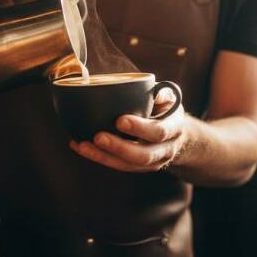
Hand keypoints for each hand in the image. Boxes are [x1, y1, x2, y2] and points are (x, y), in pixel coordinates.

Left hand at [69, 90, 186, 172]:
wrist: (176, 135)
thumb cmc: (166, 110)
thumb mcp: (169, 98)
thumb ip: (160, 92)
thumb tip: (148, 88)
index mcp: (174, 129)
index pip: (158, 132)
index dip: (139, 128)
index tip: (119, 120)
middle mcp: (165, 150)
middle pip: (143, 155)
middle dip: (119, 147)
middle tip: (98, 137)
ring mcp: (152, 162)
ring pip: (127, 165)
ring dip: (103, 156)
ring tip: (83, 145)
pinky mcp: (137, 167)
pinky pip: (117, 165)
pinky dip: (97, 157)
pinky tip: (79, 146)